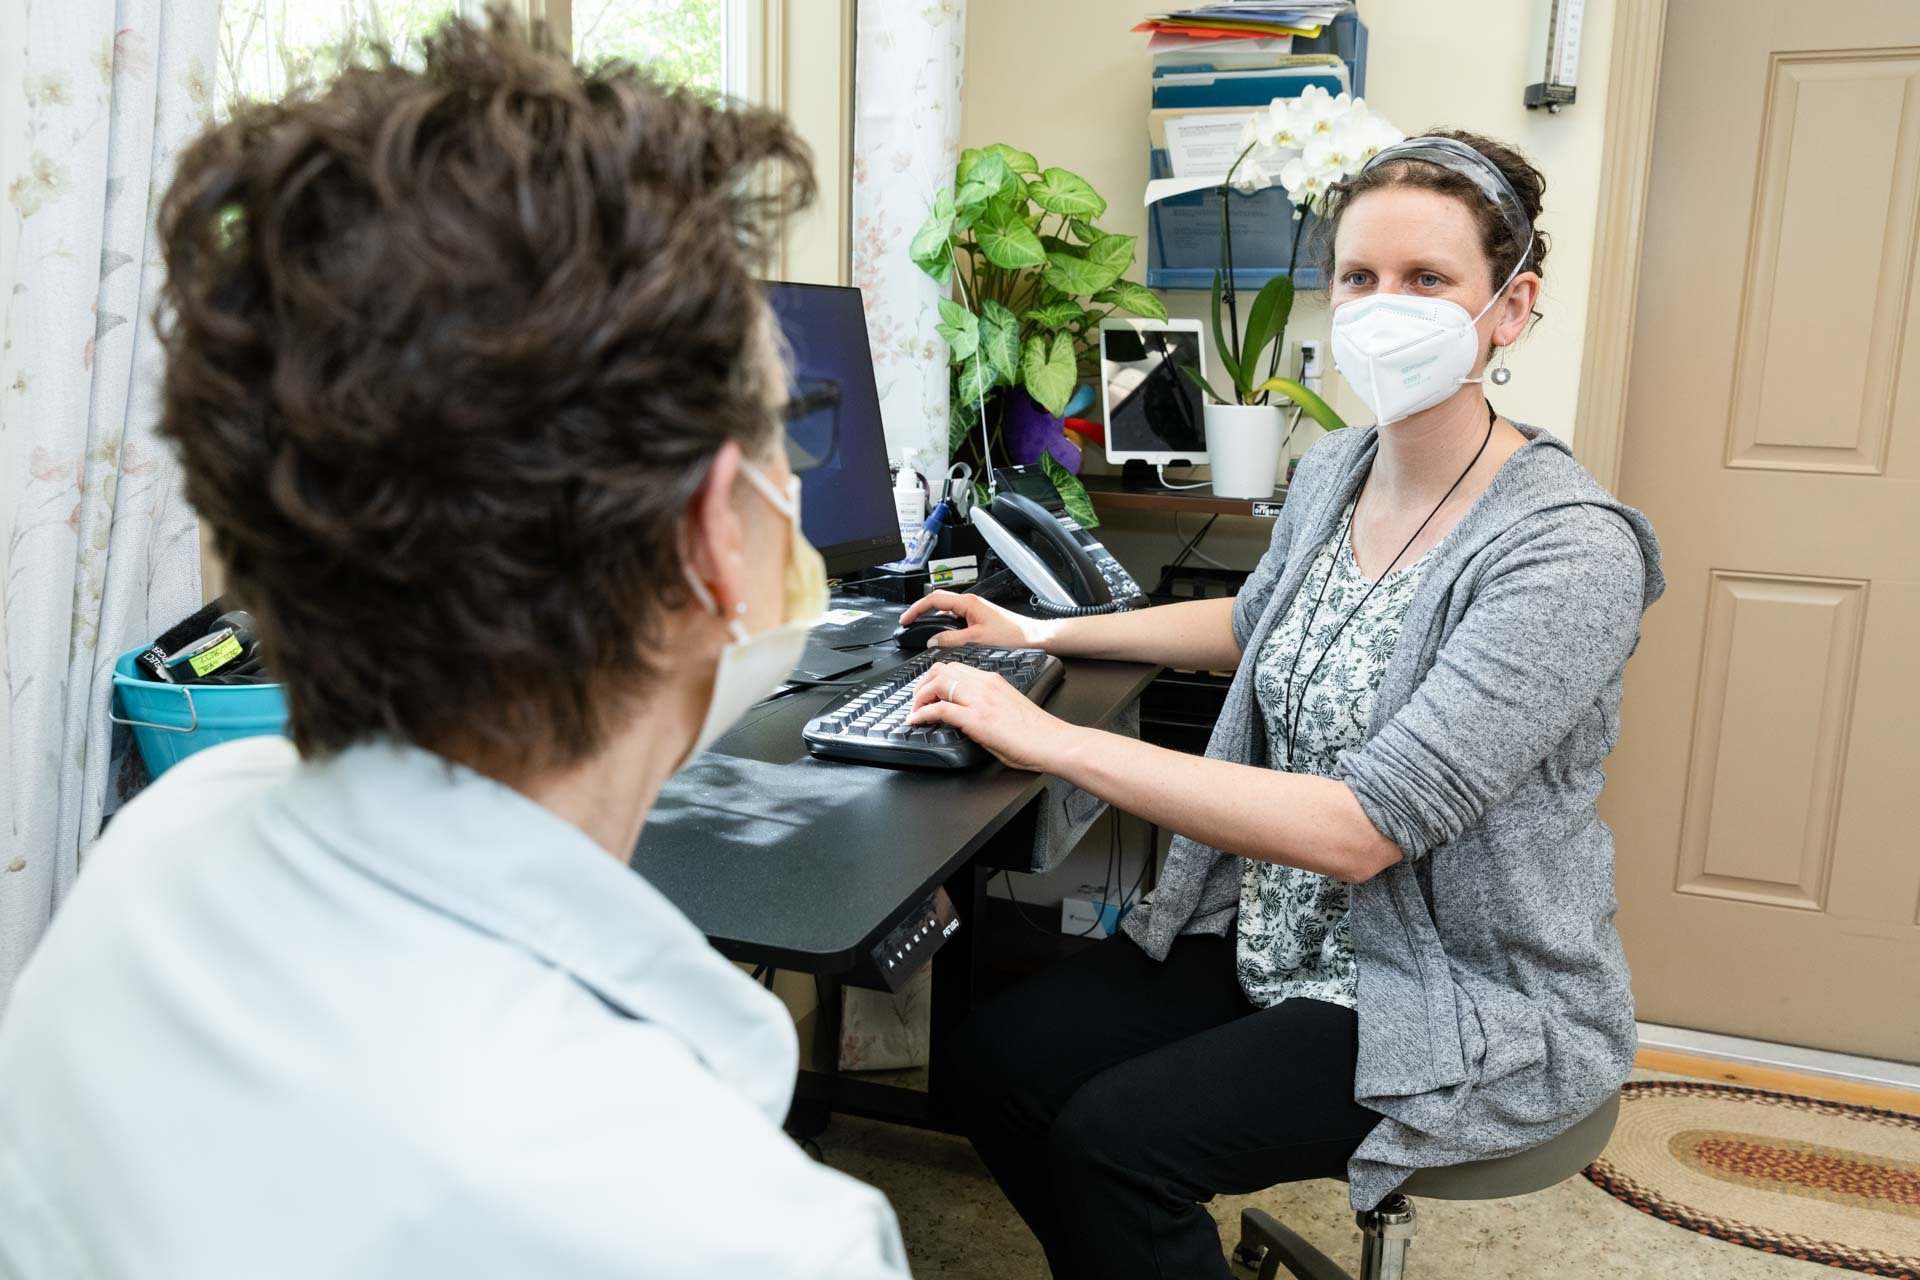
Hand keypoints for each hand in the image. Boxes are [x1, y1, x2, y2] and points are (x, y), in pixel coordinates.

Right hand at [898, 591, 1052, 651]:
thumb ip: (952, 640)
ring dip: (932, 616)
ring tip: (920, 626)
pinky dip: (944, 623)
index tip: (906, 619)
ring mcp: (974, 609)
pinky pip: (955, 617)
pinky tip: (941, 633)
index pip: (934, 600)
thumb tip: (933, 641)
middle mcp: (970, 602)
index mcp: (968, 603)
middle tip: (908, 622)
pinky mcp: (979, 617)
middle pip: (938, 601)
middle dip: (921, 610)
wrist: (1032, 637)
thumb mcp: (977, 640)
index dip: (916, 609)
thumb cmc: (1012, 636)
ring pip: (946, 609)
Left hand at [905, 661, 1078, 772]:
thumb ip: (988, 703)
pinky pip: (939, 709)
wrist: (1053, 742)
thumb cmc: (1038, 732)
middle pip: (942, 670)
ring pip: (937, 683)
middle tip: (916, 700)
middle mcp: (985, 684)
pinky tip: (916, 720)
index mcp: (994, 681)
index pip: (956, 668)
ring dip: (919, 696)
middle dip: (923, 684)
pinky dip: (922, 713)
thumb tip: (969, 711)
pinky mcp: (976, 719)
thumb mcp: (1009, 707)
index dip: (936, 677)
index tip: (929, 690)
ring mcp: (980, 700)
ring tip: (914, 710)